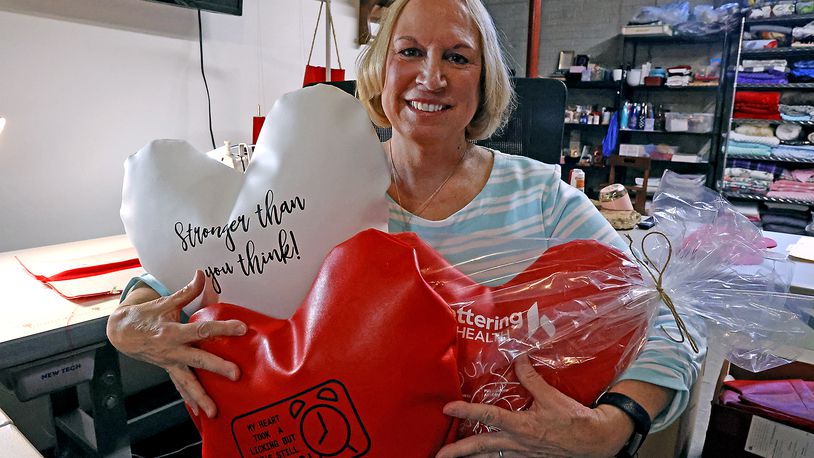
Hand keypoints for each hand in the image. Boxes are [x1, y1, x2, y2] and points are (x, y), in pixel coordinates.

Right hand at [106, 270, 246, 417]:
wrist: (120, 333)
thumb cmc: (145, 316)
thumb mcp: (165, 302)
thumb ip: (187, 291)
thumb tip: (202, 274)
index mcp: (172, 331)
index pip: (202, 330)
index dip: (222, 328)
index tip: (242, 328)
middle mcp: (172, 350)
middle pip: (198, 360)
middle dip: (217, 368)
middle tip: (236, 374)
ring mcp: (170, 363)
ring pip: (187, 383)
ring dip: (201, 398)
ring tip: (215, 412)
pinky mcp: (169, 370)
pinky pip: (181, 387)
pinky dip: (190, 399)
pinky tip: (201, 413)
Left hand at [435, 354, 632, 457]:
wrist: (594, 441)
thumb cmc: (573, 419)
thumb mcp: (551, 395)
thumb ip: (531, 378)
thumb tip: (517, 358)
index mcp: (521, 426)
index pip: (488, 417)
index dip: (466, 412)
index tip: (447, 408)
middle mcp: (517, 443)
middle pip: (482, 447)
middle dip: (459, 452)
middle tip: (439, 455)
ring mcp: (522, 454)